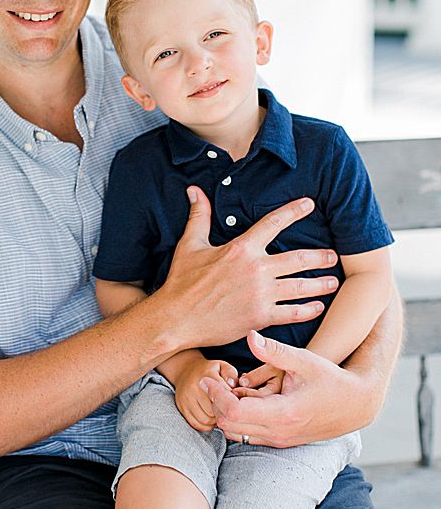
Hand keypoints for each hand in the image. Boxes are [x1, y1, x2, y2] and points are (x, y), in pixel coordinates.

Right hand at [158, 188, 337, 349]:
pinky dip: (308, 310)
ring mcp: (261, 294)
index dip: (294, 211)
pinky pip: (292, 313)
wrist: (176, 318)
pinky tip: (317, 307)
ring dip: (321, 284)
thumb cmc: (181, 282)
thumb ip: (199, 216)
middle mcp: (256, 269)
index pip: (273, 223)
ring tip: (333, 282)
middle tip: (333, 256)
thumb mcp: (189, 245)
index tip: (310, 204)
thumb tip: (194, 190)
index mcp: (241, 249)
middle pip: (298, 258)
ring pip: (301, 286)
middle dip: (319, 257)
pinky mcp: (260, 317)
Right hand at [173, 358, 237, 431]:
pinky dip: (206, 425)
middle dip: (223, 413)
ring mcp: (186, 398)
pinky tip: (210, 418)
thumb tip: (233, 386)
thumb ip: (231, 374)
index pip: (223, 394)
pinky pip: (196, 424)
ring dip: (215, 420)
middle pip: (214, 410)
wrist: (184, 370)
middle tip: (227, 409)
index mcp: (206, 375)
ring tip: (218, 413)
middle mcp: (193, 387)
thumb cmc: (207, 371)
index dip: (232, 401)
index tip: (234, 401)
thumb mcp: (221, 366)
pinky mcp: (181, 407)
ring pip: (205, 420)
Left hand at [200, 331, 369, 446]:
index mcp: (283, 413)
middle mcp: (279, 432)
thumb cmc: (331, 379)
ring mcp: (280, 440)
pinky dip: (237, 419)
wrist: (357, 405)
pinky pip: (247, 435)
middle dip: (216, 402)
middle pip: (228, 424)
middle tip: (214, 381)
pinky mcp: (281, 441)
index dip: (215, 394)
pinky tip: (242, 399)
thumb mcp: (304, 360)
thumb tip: (250, 336)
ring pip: (235, 433)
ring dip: (225, 412)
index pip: (233, 411)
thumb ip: (274, 351)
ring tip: (228, 389)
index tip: (209, 378)